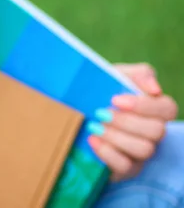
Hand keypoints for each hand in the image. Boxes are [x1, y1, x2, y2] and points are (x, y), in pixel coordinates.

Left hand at [86, 63, 177, 181]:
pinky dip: (107, 152)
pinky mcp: (126, 168)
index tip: (115, 99)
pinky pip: (125, 166)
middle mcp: (153, 132)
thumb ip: (138, 74)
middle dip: (126, 121)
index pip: (168, 108)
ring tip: (94, 126)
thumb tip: (155, 89)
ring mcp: (141, 153)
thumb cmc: (101, 90)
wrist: (75, 111)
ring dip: (116, 137)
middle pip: (157, 131)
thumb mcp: (115, 75)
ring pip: (144, 149)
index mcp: (154, 109)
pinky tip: (91, 140)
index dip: (144, 105)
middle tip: (100, 112)